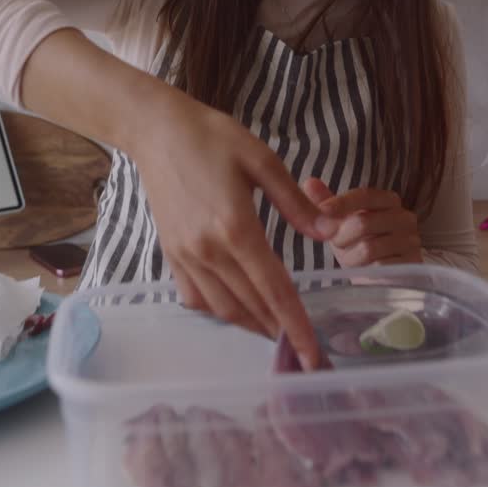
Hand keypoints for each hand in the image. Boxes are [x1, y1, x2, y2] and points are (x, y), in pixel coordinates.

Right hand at [134, 89, 338, 369]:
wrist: (156, 131)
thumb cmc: (212, 137)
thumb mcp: (261, 159)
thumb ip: (295, 202)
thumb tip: (330, 232)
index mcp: (236, 227)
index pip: (274, 289)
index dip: (296, 325)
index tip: (313, 355)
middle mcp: (209, 250)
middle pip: (251, 306)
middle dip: (279, 332)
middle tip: (304, 350)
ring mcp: (186, 255)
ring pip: (223, 309)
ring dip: (252, 326)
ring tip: (276, 333)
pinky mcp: (171, 254)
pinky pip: (196, 298)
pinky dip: (219, 312)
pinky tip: (237, 310)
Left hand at [302, 178, 422, 267]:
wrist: (382, 278)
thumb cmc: (360, 245)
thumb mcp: (341, 224)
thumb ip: (327, 203)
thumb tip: (309, 182)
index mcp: (388, 200)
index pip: (365, 195)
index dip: (342, 202)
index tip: (323, 210)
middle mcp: (404, 217)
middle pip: (363, 222)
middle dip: (341, 237)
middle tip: (338, 244)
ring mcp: (411, 241)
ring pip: (369, 247)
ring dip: (351, 258)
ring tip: (352, 260)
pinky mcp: (412, 264)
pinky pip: (380, 267)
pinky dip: (365, 271)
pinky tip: (365, 271)